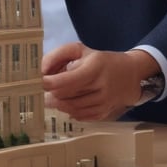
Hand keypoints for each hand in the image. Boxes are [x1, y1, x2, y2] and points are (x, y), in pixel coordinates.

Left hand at [42, 42, 159, 120]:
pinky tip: (68, 101)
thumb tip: (40, 70)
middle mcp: (101, 87)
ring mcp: (104, 102)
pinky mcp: (104, 113)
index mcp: (94, 68)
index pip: (66, 81)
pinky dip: (69, 111)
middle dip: (50, 93)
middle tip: (42, 89)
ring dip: (58, 103)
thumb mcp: (79, 50)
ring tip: (55, 94)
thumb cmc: (100, 60)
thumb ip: (57, 55)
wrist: (131, 73)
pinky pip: (79, 116)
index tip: (35, 82)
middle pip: (65, 97)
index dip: (47, 84)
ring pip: (71, 108)